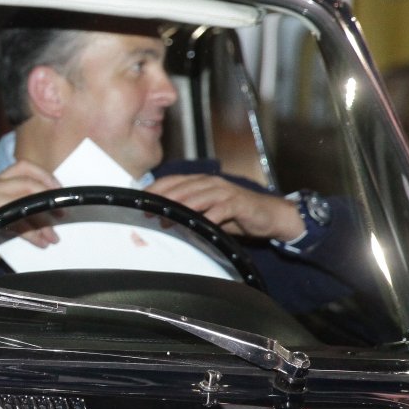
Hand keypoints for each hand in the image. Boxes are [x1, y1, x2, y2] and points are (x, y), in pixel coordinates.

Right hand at [0, 159, 61, 247]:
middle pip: (27, 183)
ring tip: (53, 237)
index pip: (24, 166)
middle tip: (62, 214)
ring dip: (43, 222)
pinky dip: (32, 234)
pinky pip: (16, 221)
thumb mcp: (12, 215)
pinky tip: (40, 243)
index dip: (45, 175)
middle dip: (49, 198)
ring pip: (24, 203)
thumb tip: (56, 206)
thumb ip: (27, 204)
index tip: (59, 191)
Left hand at [146, 174, 304, 241]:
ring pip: (196, 198)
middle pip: (180, 189)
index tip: (139, 202)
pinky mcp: (237, 203)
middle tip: (147, 215)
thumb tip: (160, 222)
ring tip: (165, 222)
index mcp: (200, 181)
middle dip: (162, 202)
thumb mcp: (208, 212)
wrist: (269, 215)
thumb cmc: (235, 214)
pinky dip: (206, 218)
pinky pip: (218, 211)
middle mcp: (210, 182)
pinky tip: (196, 227)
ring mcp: (224, 192)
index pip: (171, 181)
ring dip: (179, 210)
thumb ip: (187, 213)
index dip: (154, 190)